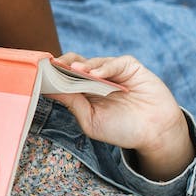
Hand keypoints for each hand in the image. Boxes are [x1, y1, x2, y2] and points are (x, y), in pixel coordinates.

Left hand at [46, 54, 193, 179]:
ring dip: (81, 66)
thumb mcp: (92, 121)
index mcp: (84, 92)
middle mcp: (96, 79)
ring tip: (74, 71)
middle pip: (74, 64)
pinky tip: (96, 74)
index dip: (53, 74)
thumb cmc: (122, 130)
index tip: (40, 74)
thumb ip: (73, 104)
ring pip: (92, 61)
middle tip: (53, 66)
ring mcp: (113, 71)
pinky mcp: (130, 67)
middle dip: (62, 64)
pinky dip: (104, 67)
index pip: (64, 78)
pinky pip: (114, 62)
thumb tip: (50, 90)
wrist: (155, 133)